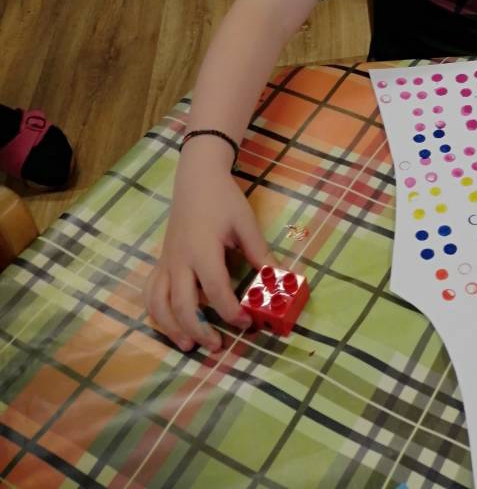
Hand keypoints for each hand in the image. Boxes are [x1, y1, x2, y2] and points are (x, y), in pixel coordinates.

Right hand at [144, 145, 271, 350]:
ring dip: (171, 328)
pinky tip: (169, 324)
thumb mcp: (246, 223)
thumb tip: (280, 279)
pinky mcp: (161, 261)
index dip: (230, 311)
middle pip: (182, 305)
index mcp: (202, 249)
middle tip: (218, 345)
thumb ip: (260, 253)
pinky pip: (150, 292)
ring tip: (189, 345)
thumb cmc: (223, 199)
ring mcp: (166, 262)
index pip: (214, 289)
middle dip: (199, 330)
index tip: (247, 322)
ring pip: (158, 304)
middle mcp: (179, 260)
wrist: (197, 178)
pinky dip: (156, 313)